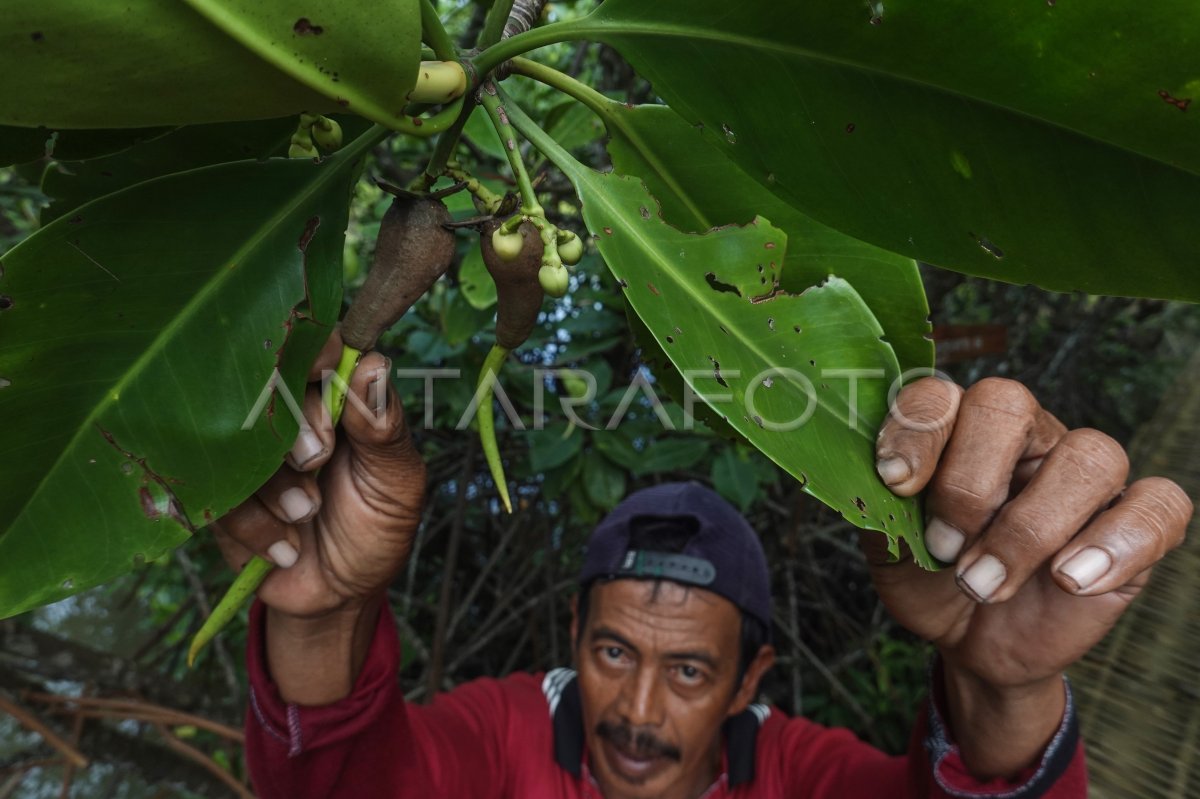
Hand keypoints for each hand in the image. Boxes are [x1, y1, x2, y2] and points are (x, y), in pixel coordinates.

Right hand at [212, 329, 426, 620]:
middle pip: (271, 384)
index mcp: (338, 398)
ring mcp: (250, 452)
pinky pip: (221, 493)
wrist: (340, 596)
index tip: (324, 373)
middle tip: (317, 458)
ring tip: (309, 514)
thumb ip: (385, 426)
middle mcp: (290, 415)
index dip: (316, 353)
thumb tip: (374, 365)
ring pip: (240, 439)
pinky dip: (257, 525)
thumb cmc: (377, 528)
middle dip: (296, 422)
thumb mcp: (397, 481)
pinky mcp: (220, 492)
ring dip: (278, 484)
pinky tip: (287, 547)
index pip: (320, 348)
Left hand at [867, 376, 1191, 775]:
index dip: (918, 429)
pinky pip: (1160, 504)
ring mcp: (1081, 478)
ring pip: (1090, 454)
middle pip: (1010, 405)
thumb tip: (884, 479)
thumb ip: (881, 506)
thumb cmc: (929, 579)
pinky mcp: (1133, 525)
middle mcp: (1024, 437)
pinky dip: (1118, 544)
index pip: (941, 392)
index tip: (894, 483)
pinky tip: (1069, 581)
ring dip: (1030, 529)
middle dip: (968, 484)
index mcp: (957, 428)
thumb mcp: (889, 548)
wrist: (971, 643)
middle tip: (943, 548)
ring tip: (987, 585)